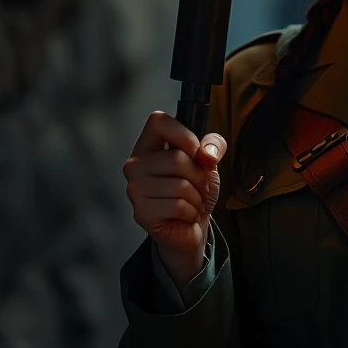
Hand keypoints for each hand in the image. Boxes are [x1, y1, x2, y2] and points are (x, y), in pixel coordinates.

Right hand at [122, 111, 226, 261]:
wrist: (190, 227)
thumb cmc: (195, 190)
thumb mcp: (209, 161)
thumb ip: (213, 146)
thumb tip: (206, 154)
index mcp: (148, 146)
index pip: (158, 121)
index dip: (184, 135)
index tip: (196, 152)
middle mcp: (134, 165)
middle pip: (177, 158)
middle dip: (199, 176)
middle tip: (198, 187)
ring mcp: (134, 189)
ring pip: (181, 185)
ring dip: (197, 197)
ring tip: (191, 202)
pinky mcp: (141, 212)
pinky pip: (178, 206)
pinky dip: (191, 212)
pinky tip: (185, 215)